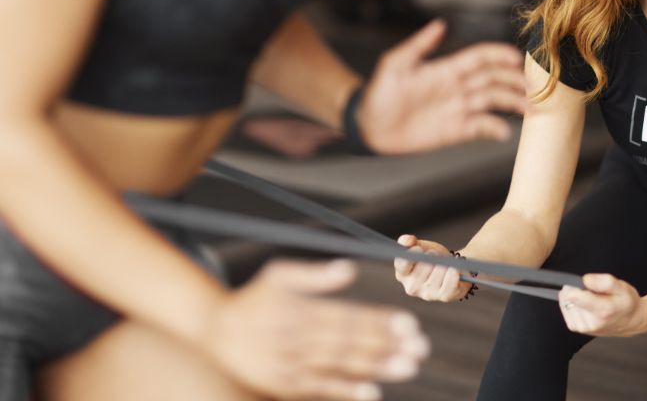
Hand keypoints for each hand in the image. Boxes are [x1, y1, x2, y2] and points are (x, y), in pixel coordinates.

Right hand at [203, 259, 429, 399]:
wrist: (215, 333)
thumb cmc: (254, 298)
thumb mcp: (278, 274)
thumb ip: (314, 275)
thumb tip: (350, 269)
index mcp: (298, 311)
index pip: (347, 317)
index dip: (379, 321)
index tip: (409, 322)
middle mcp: (296, 340)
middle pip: (350, 344)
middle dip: (387, 345)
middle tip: (420, 347)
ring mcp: (290, 367)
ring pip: (341, 368)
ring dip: (377, 368)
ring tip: (409, 366)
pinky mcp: (286, 386)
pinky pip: (321, 390)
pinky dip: (347, 392)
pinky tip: (373, 392)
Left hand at [359, 19, 527, 153]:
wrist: (369, 127)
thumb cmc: (379, 93)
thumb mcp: (394, 65)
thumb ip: (418, 46)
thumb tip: (440, 24)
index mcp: (446, 69)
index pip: (480, 58)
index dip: (499, 55)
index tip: (516, 59)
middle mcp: (458, 87)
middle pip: (494, 79)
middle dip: (514, 80)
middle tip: (531, 87)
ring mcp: (458, 109)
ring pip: (493, 101)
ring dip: (513, 103)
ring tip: (529, 108)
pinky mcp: (455, 130)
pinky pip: (480, 128)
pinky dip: (495, 129)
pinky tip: (504, 132)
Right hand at [394, 235, 470, 301]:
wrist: (453, 266)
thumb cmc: (433, 257)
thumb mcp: (419, 245)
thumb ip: (408, 241)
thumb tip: (408, 240)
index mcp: (402, 274)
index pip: (402, 264)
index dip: (412, 254)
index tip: (420, 248)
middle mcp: (412, 287)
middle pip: (424, 265)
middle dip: (433, 256)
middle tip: (436, 256)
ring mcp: (427, 294)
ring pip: (438, 271)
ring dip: (444, 263)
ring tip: (445, 263)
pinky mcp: (443, 297)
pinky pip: (450, 283)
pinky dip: (453, 273)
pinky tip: (453, 269)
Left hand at [558, 273, 642, 337]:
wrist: (632, 321)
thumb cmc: (626, 303)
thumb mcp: (621, 286)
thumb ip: (603, 281)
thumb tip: (585, 280)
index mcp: (602, 311)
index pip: (573, 296)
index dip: (575, 285)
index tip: (585, 284)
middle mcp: (590, 322)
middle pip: (568, 297)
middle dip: (577, 289)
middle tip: (593, 292)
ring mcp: (582, 327)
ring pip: (565, 301)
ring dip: (575, 296)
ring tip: (591, 299)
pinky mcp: (577, 328)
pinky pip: (565, 308)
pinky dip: (571, 302)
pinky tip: (584, 303)